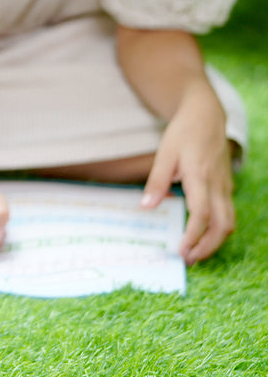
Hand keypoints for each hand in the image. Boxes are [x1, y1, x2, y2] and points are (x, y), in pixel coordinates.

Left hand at [141, 85, 233, 263]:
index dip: (193, 236)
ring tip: (194, 252)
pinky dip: (217, 230)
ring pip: (229, 222)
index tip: (181, 251)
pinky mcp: (226, 187)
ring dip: (214, 241)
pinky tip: (201, 235)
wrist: (207, 116)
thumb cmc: (183, 134)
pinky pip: (227, 214)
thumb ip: (156, 181)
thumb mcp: (164, 153)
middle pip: (222, 225)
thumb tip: (146, 206)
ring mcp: (225, 186)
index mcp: (200, 176)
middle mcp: (217, 185)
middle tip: (187, 260)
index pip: (202, 214)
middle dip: (207, 247)